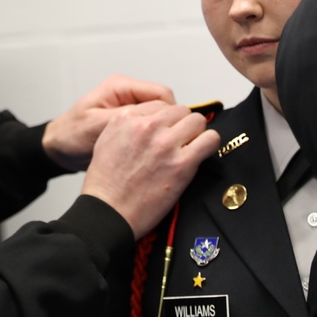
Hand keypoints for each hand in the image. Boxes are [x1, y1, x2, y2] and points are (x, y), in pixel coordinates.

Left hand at [42, 74, 176, 170]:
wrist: (60, 148)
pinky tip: (148, 150)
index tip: (171, 133)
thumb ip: (125, 119)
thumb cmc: (71, 135)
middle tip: (163, 144)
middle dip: (166, 123)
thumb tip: (153, 118)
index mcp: (120, 87)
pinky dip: (152, 137)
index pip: (161, 93)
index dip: (170, 113)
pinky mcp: (130, 121)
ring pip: (159, 116)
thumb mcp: (97, 126)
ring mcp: (129, 107)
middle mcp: (127, 94)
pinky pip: (150, 126)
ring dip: (159, 131)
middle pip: (163, 104)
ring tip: (155, 149)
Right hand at [81, 103, 220, 238]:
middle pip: (180, 110)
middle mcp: (147, 126)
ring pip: (197, 121)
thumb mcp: (106, 140)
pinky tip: (203, 153)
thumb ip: (128, 125)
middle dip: (182, 124)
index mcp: (127, 118)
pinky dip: (210, 144)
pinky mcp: (182, 164)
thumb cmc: (105, 183)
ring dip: (197, 133)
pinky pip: (210, 140)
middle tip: (180, 140)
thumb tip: (150, 121)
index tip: (167, 131)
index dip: (166, 119)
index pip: (159, 104)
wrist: (109, 211)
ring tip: (191, 147)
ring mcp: (165, 144)